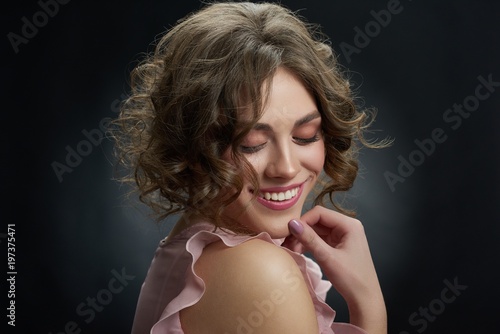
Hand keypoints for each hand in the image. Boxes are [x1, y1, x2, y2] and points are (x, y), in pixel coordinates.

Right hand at [283, 205, 386, 333]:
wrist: (364, 299)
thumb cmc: (351, 279)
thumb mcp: (327, 258)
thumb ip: (309, 239)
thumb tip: (292, 223)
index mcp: (349, 225)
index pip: (320, 213)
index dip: (303, 221)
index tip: (289, 233)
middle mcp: (347, 226)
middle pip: (318, 221)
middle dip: (302, 231)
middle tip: (287, 243)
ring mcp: (343, 236)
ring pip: (317, 230)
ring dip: (304, 238)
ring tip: (292, 250)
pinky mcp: (339, 245)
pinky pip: (320, 239)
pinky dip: (309, 244)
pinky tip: (299, 251)